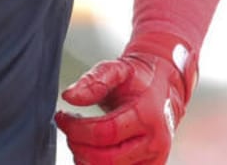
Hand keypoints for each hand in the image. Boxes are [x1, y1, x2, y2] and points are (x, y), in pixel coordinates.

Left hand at [54, 33, 195, 164]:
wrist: (163, 89)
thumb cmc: (139, 81)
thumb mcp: (117, 70)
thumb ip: (93, 81)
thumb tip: (70, 96)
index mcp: (147, 115)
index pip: (105, 133)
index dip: (77, 129)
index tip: (63, 118)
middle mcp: (154, 141)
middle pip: (106, 158)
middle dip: (79, 146)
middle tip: (69, 131)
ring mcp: (154, 159)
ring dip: (86, 159)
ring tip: (80, 139)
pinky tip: (93, 151)